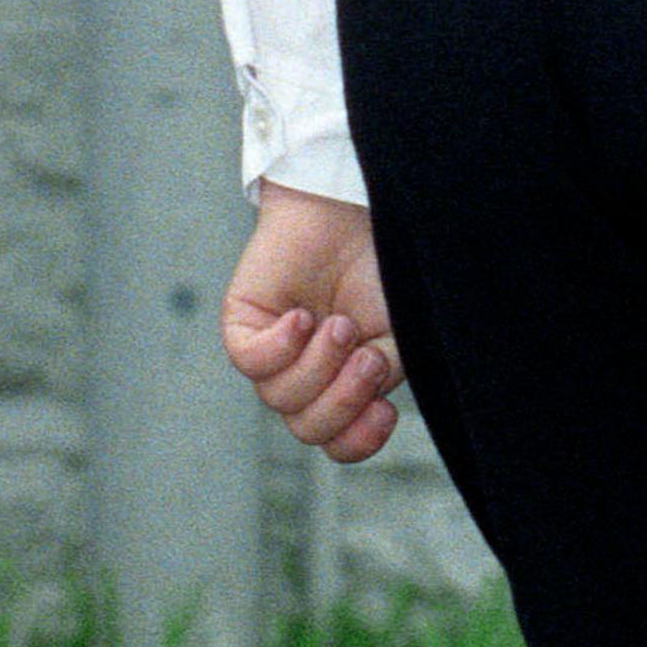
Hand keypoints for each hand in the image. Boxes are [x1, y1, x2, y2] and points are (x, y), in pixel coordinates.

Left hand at [219, 184, 403, 463]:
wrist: (354, 206)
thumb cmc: (384, 262)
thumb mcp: (402, 327)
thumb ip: (387, 372)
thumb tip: (371, 407)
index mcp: (346, 382)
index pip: (342, 441)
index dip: (359, 440)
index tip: (386, 412)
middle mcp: (307, 375)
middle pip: (309, 428)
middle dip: (341, 401)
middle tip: (367, 358)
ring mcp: (274, 353)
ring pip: (280, 398)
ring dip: (318, 366)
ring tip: (340, 324)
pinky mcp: (244, 325)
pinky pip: (251, 363)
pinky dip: (281, 346)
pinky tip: (304, 317)